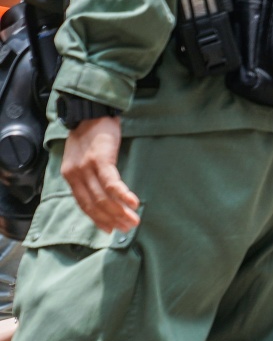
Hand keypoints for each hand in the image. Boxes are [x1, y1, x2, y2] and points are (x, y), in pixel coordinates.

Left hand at [62, 116, 138, 233]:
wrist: (91, 111)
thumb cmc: (91, 133)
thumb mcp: (83, 156)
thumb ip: (88, 175)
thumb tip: (103, 193)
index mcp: (70, 176)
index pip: (84, 204)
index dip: (98, 219)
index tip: (110, 230)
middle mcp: (75, 175)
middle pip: (93, 204)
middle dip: (111, 219)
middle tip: (127, 228)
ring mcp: (86, 168)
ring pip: (102, 198)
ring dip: (119, 212)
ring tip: (133, 220)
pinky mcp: (100, 160)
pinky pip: (111, 183)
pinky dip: (122, 196)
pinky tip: (133, 204)